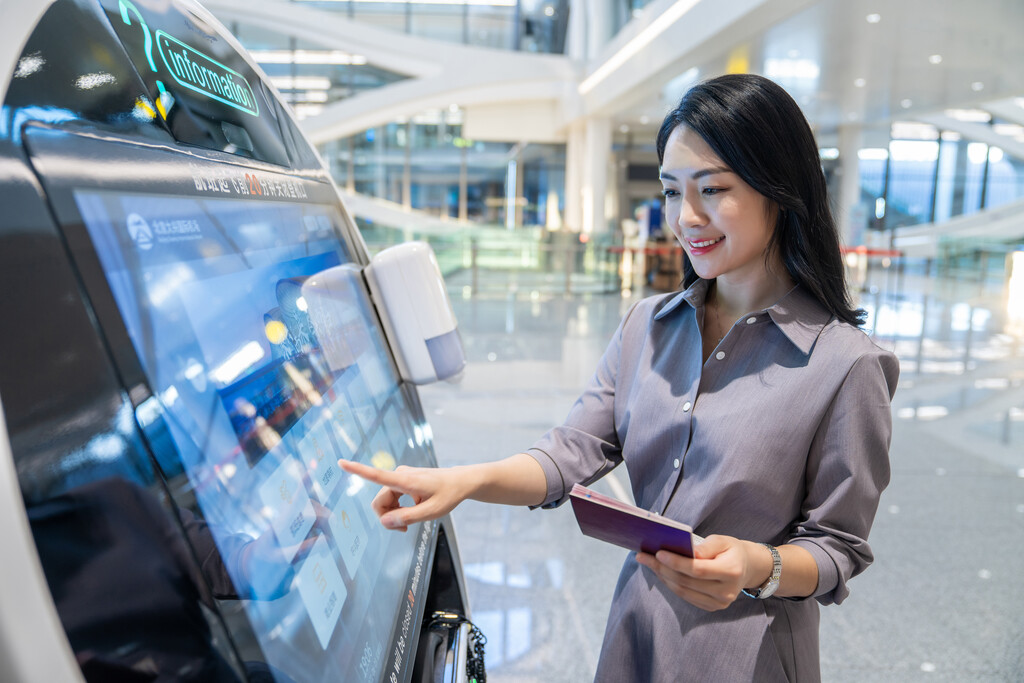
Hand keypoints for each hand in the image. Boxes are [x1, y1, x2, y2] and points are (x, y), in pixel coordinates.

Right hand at [338, 459, 469, 531]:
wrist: (459, 482)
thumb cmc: (448, 495)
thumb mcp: (432, 512)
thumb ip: (407, 518)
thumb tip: (383, 522)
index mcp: (405, 481)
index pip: (377, 475)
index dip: (357, 470)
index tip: (341, 462)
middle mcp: (399, 475)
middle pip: (379, 502)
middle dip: (388, 518)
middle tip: (405, 530)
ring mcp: (399, 476)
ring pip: (384, 502)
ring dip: (393, 515)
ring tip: (411, 522)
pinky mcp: (401, 480)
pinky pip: (390, 498)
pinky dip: (397, 509)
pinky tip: (411, 511)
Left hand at [635, 535, 764, 610]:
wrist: (747, 568)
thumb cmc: (731, 550)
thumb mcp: (723, 540)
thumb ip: (705, 547)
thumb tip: (687, 552)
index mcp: (731, 572)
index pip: (697, 570)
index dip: (676, 562)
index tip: (657, 553)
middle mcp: (726, 592)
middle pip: (686, 582)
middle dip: (662, 568)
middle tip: (643, 556)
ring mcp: (719, 603)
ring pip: (683, 591)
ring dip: (663, 577)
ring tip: (648, 563)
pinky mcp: (712, 607)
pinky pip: (686, 597)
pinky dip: (671, 584)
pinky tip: (661, 572)